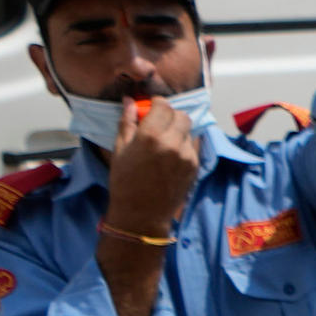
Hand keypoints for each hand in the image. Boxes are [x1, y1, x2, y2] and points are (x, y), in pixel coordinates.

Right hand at [104, 91, 202, 233]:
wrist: (142, 214)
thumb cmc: (125, 181)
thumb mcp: (120, 149)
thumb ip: (127, 122)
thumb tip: (130, 101)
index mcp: (151, 136)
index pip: (164, 105)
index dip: (157, 104)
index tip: (152, 109)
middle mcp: (173, 143)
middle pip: (181, 115)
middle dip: (170, 116)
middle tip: (158, 125)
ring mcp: (187, 156)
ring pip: (188, 131)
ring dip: (177, 131)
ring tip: (163, 144)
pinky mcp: (195, 166)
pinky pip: (192, 146)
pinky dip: (183, 145)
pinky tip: (170, 157)